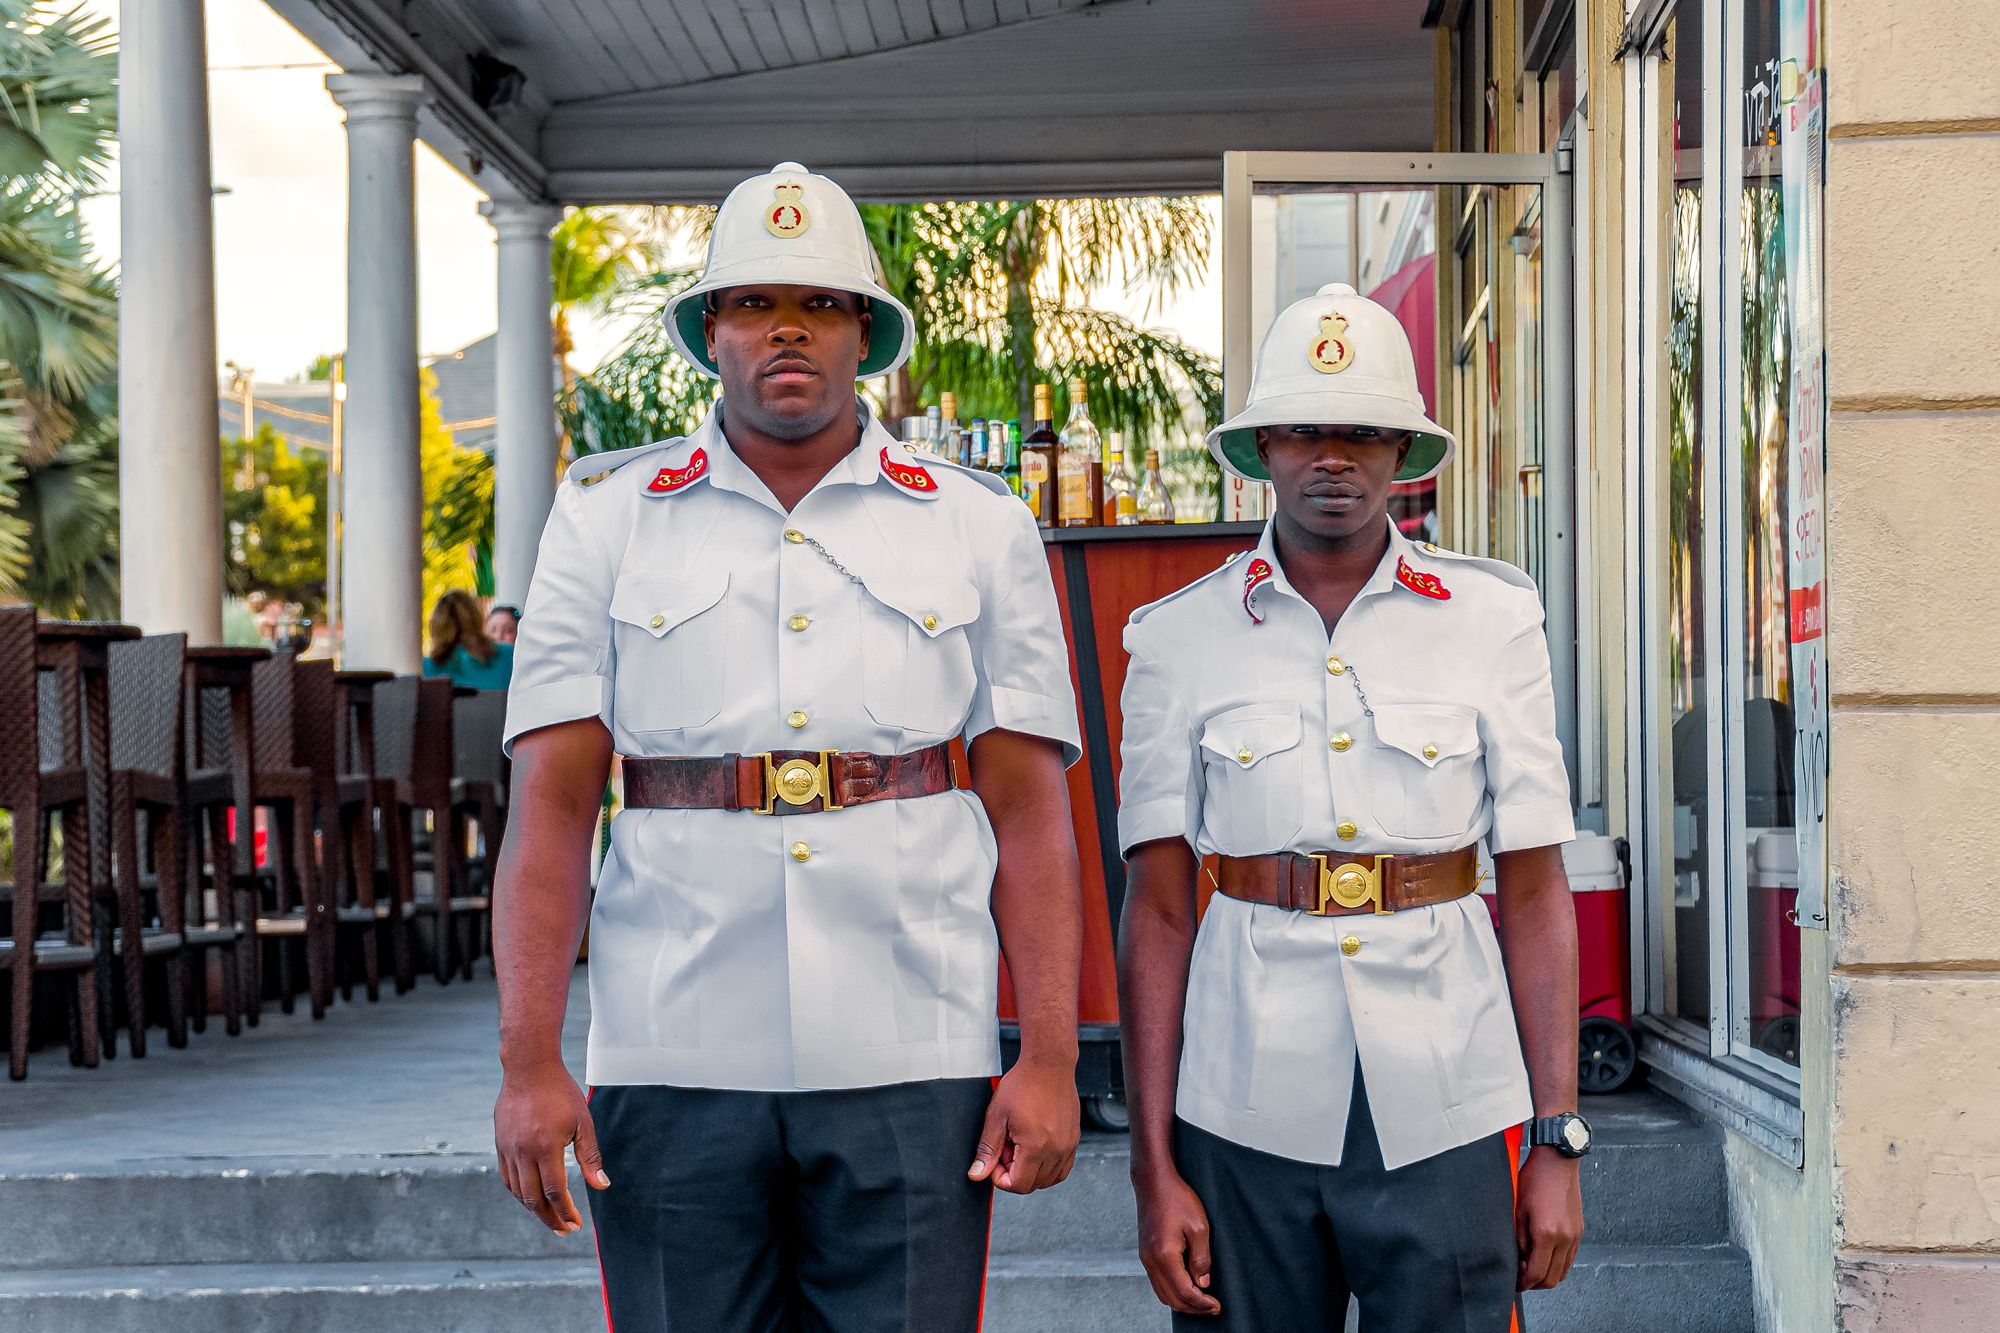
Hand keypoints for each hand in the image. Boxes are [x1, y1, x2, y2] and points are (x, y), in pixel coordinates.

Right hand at [494, 1060, 608, 1234]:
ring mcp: (508, 1149)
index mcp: (546, 1147)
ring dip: (533, 1208)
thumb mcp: (583, 1122)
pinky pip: (507, 1178)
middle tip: (564, 1230)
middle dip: (549, 1218)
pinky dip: (519, 1193)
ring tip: (550, 1217)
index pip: (554, 1191)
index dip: (565, 1212)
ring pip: (518, 1191)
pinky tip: (531, 1197)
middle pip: (533, 1199)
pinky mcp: (500, 1145)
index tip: (575, 1224)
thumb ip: (590, 1157)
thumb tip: (601, 1186)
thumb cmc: (561, 1092)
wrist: (528, 1068)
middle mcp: (523, 1152)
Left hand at [967, 1057, 1079, 1193]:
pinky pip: (1063, 1167)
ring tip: (1021, 1145)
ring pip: (1050, 1179)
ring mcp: (1068, 1146)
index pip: (1018, 1185)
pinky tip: (1036, 1147)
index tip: (996, 1160)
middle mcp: (1056, 1150)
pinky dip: (1048, 1166)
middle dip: (1015, 1173)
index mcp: (1035, 1147)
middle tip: (1007, 1147)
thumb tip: (977, 1174)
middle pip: (1033, 1185)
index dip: (1001, 1178)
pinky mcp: (1074, 1139)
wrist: (1049, 1064)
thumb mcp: (997, 1117)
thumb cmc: (1023, 1084)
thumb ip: (987, 1149)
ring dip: (1032, 1171)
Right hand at [1134, 1167, 1220, 1315]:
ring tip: (1202, 1301)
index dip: (1202, 1303)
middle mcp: (1151, 1261)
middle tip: (1212, 1308)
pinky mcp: (1145, 1254)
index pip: (1184, 1292)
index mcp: (1164, 1255)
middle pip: (1172, 1299)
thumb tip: (1203, 1283)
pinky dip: (1172, 1291)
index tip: (1217, 1306)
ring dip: (1182, 1302)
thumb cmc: (1177, 1199)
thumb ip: (1201, 1258)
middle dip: (1193, 1308)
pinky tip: (1187, 1287)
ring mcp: (1145, 1258)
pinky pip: (1157, 1283)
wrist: (1153, 1182)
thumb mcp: (1199, 1226)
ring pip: (1163, 1294)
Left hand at [1515, 1146, 1582, 1289]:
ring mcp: (1575, 1235)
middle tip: (1522, 1278)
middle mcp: (1565, 1238)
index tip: (1516, 1283)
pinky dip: (1558, 1264)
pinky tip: (1545, 1256)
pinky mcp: (1579, 1231)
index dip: (1525, 1283)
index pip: (1537, 1273)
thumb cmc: (1534, 1179)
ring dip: (1548, 1275)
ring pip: (1563, 1271)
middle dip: (1536, 1284)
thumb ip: (1519, 1239)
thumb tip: (1520, 1260)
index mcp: (1547, 1234)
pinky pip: (1570, 1258)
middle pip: (1553, 1278)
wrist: (1557, 1161)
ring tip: (1532, 1267)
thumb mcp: (1517, 1209)